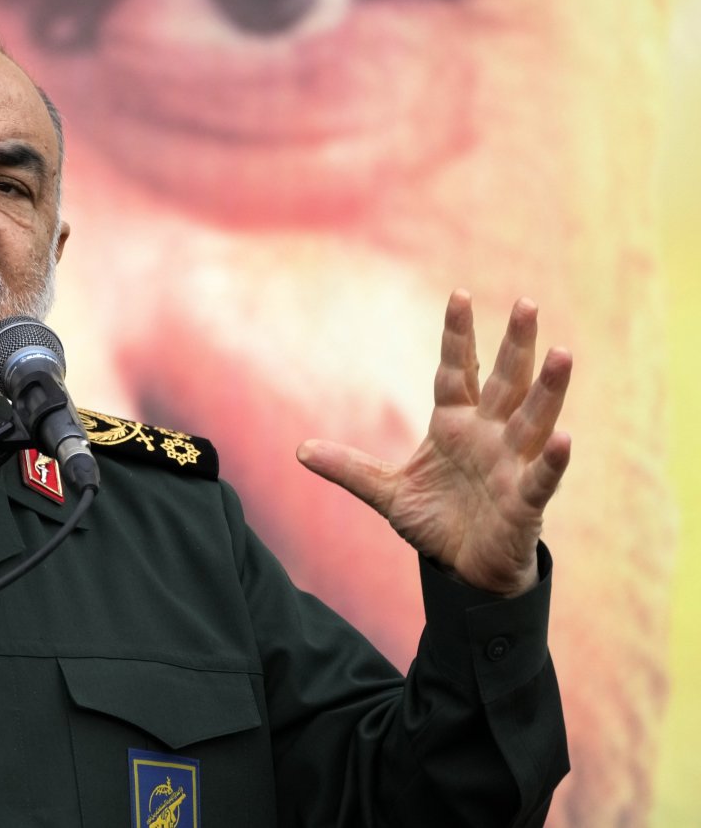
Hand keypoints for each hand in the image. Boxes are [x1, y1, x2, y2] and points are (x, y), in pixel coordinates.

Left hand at [296, 290, 571, 595]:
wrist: (464, 570)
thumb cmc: (436, 522)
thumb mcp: (386, 492)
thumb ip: (349, 469)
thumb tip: (299, 450)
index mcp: (455, 426)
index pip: (457, 372)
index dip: (458, 337)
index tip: (459, 295)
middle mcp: (489, 437)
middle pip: (506, 383)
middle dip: (516, 346)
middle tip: (528, 304)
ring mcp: (510, 467)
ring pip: (534, 420)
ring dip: (548, 389)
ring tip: (563, 353)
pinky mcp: (524, 503)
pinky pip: (541, 478)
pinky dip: (552, 460)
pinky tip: (565, 439)